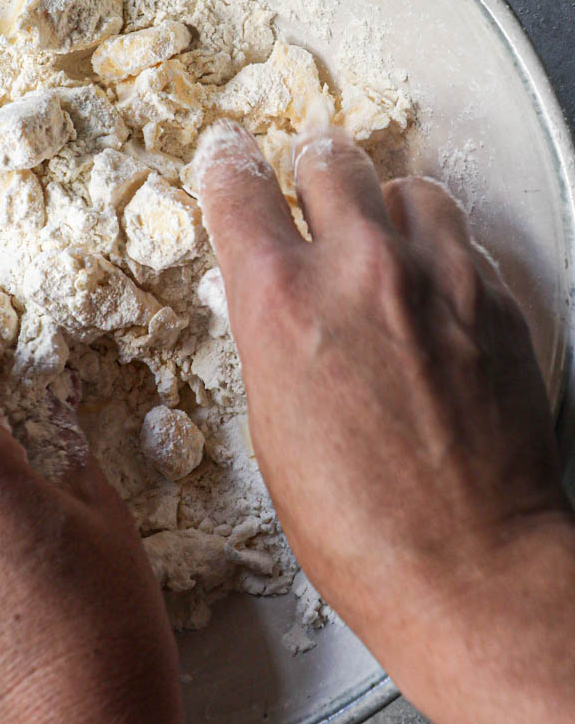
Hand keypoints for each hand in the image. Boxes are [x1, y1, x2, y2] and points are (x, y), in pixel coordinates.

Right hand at [197, 122, 574, 723]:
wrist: (469, 567)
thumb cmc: (355, 524)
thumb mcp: (271, 425)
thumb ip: (272, 336)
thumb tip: (276, 296)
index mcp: (282, 302)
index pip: (240, 187)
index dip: (229, 166)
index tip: (230, 157)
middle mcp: (360, 268)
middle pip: (330, 156)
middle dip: (312, 167)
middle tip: (310, 187)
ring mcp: (438, 277)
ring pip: (406, 184)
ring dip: (384, 206)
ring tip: (381, 244)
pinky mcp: (494, 299)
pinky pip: (460, 238)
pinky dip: (438, 249)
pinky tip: (430, 293)